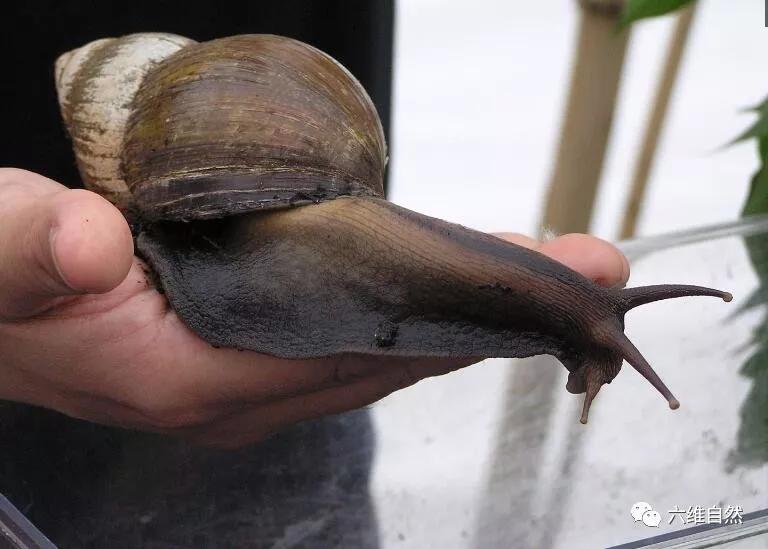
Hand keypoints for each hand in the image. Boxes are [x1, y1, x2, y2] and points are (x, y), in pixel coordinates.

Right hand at [0, 168, 628, 447]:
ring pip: (387, 353)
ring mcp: (252, 381)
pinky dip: (416, 316)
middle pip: (398, 356)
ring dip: (467, 315)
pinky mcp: (250, 356)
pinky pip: (358, 341)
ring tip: (546, 275)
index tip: (544, 279)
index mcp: (196, 377)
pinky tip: (455, 293)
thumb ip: (27, 250)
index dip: (458, 316)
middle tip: (586, 269)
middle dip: (494, 313)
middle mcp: (243, 394)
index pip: (361, 349)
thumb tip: (82, 239)